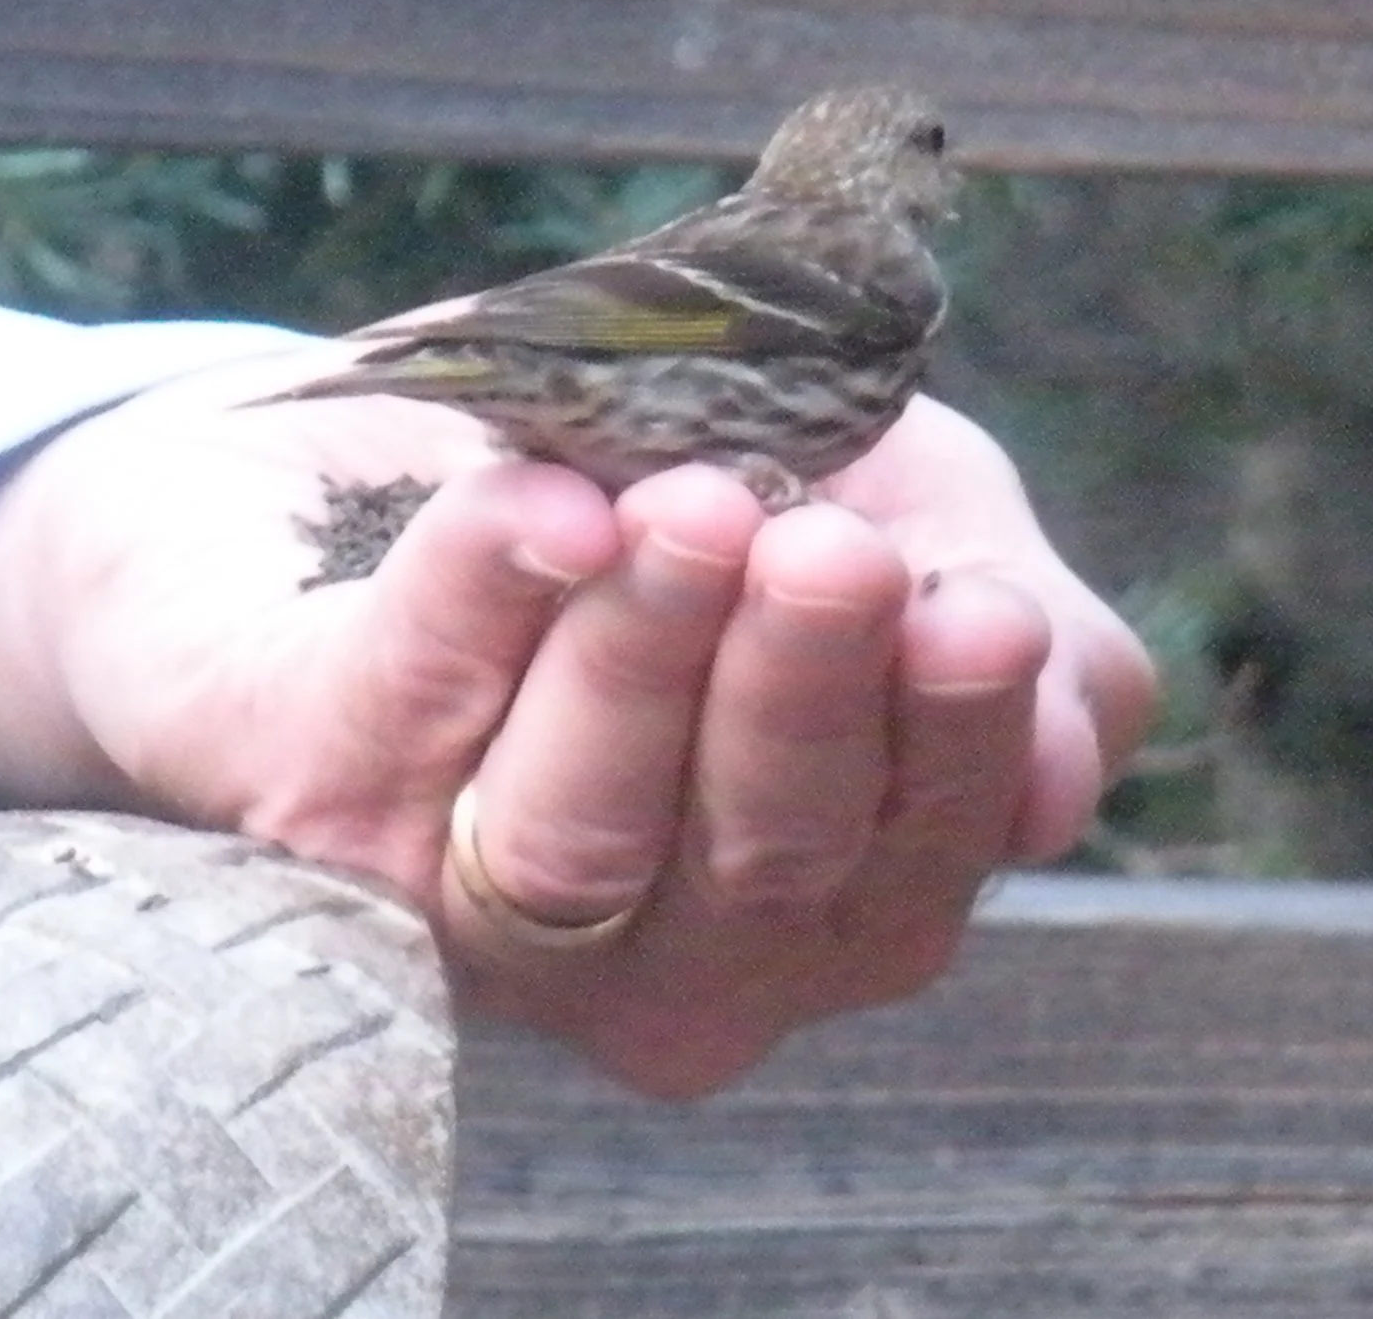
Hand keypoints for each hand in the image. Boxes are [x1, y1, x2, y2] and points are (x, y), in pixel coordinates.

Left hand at [0, 366, 1155, 1095]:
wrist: (387, 424)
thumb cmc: (675, 474)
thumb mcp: (893, 504)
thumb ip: (1015, 625)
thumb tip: (1065, 760)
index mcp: (817, 890)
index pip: (917, 865)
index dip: (954, 746)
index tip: (969, 607)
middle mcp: (653, 948)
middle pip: (759, 873)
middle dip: (801, 696)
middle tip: (826, 545)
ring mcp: (469, 903)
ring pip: (581, 838)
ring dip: (646, 660)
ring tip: (692, 506)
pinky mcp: (307, 808)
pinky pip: (401, 711)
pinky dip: (482, 592)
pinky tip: (540, 496)